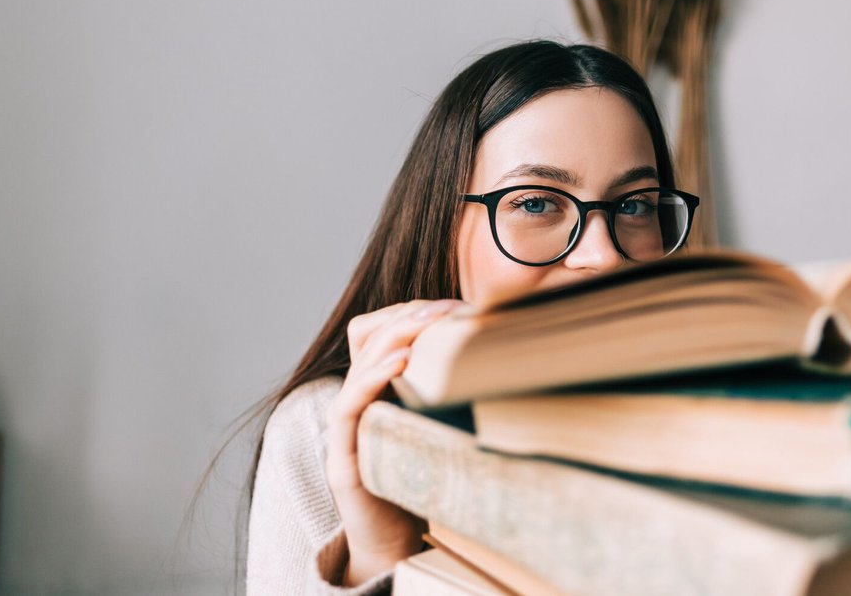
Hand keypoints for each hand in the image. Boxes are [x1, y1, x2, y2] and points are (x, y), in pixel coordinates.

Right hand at [324, 298, 464, 584]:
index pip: (380, 330)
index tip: (455, 304)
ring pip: (359, 362)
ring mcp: (346, 429)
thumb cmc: (423, 484)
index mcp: (378, 390)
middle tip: (449, 307)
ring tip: (429, 322)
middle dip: (409, 314)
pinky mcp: (344, 459)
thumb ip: (455, 395)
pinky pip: (348, 406)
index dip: (412, 311)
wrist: (394, 545)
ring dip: (396, 335)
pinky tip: (399, 362)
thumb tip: (506, 361)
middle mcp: (357, 401)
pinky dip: (371, 377)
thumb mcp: (443, 428)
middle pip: (368, 335)